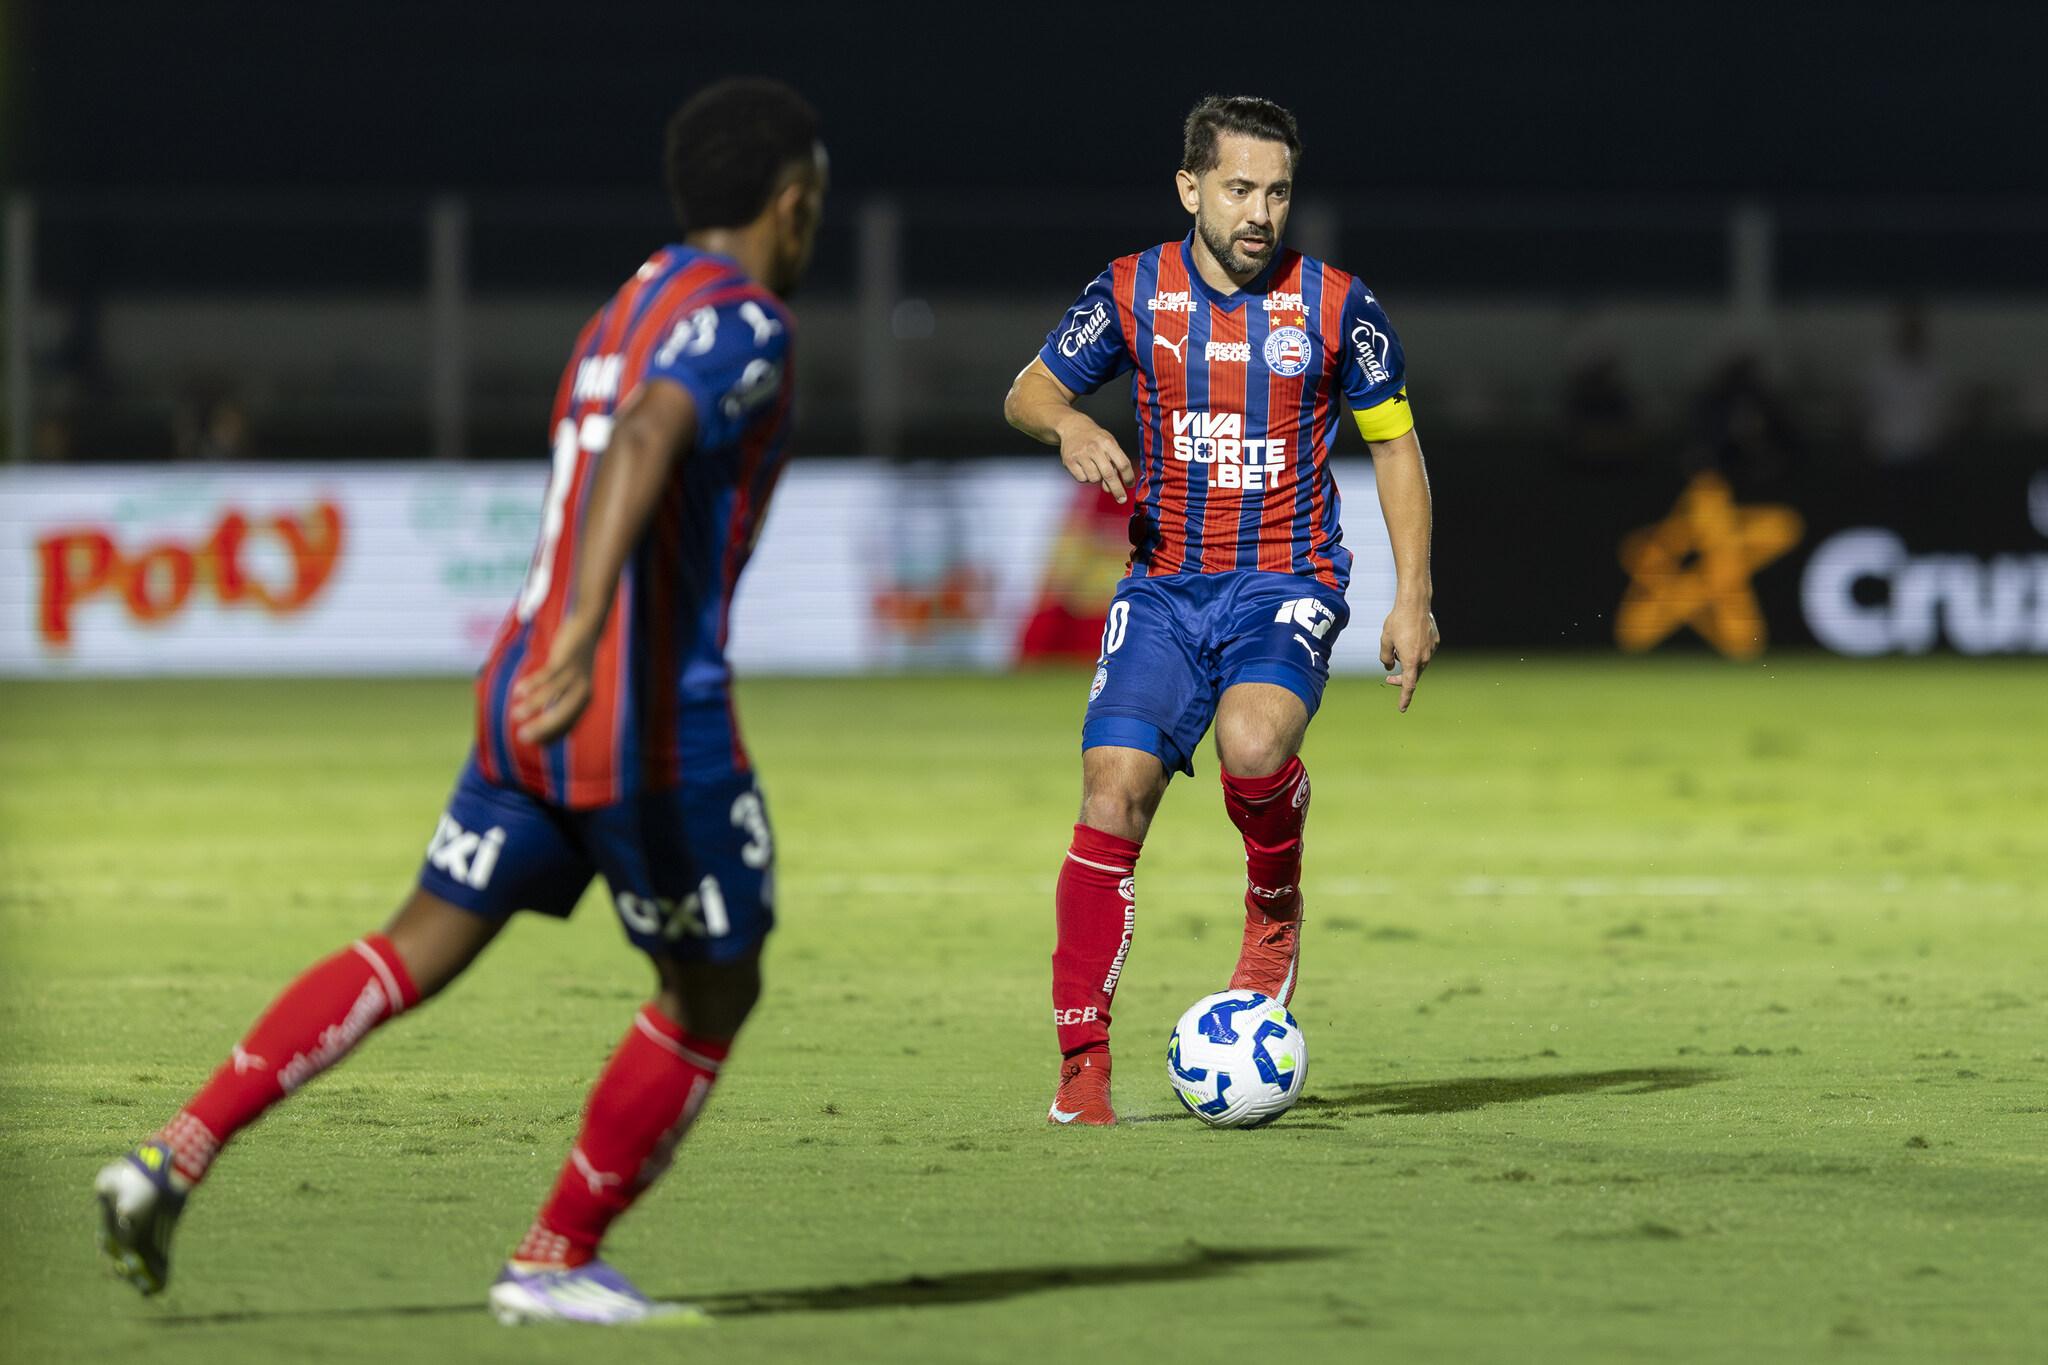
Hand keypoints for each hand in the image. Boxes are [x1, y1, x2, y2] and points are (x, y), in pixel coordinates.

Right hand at [510, 625, 598, 744]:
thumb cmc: (574, 662)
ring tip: (515, 715)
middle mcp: (582, 691)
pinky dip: (532, 684)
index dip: (549, 735)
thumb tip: (542, 721)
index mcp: (584, 701)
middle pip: (562, 715)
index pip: (567, 725)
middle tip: (521, 737)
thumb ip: (559, 700)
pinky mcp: (566, 660)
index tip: (531, 743)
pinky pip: (547, 675)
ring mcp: (574, 675)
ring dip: (532, 706)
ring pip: (552, 694)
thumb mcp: (570, 683)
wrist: (587, 629)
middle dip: (542, 728)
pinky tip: (517, 692)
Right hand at [1058, 421, 1134, 503]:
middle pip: (1109, 475)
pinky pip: (1082, 479)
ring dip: (1097, 479)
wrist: (1072, 427)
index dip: (1128, 477)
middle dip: (1117, 490)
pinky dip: (1085, 477)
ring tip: (1094, 467)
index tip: (1130, 485)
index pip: (1123, 463)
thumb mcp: (1108, 444)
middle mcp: (1094, 448)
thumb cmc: (1095, 439)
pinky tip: (1084, 467)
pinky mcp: (1069, 461)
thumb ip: (1113, 464)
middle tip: (1122, 499)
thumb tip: (1110, 489)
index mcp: (1108, 443)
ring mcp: (1081, 454)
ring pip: (1094, 479)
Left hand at [1379, 604, 1438, 712]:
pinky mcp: (1435, 641)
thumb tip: (1389, 666)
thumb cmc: (1398, 621)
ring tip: (1397, 648)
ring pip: (1419, 664)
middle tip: (1388, 678)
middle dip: (1400, 679)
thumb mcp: (1385, 641)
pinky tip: (1408, 640)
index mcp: (1411, 660)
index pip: (1408, 685)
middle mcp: (1424, 657)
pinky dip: (1415, 653)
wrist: (1415, 603)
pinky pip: (1424, 653)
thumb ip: (1385, 657)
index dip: (1404, 698)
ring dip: (1408, 663)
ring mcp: (1431, 649)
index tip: (1402, 708)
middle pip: (1413, 675)